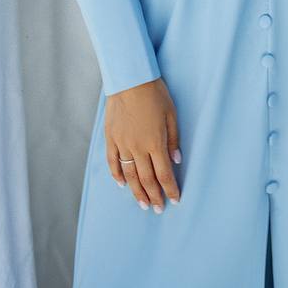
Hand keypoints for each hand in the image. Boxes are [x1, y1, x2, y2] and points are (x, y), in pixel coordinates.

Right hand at [105, 76, 181, 211]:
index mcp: (155, 142)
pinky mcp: (111, 138)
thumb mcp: (171, 114)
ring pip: (129, 175)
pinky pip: (113, 162)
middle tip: (158, 209)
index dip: (170, 189)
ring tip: (143, 204)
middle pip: (147, 179)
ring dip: (137, 192)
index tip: (175, 200)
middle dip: (154, 196)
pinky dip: (117, 175)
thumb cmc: (155, 93)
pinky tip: (122, 184)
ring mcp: (122, 144)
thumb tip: (176, 161)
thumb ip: (174, 139)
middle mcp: (138, 148)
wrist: (129, 78)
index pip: (164, 174)